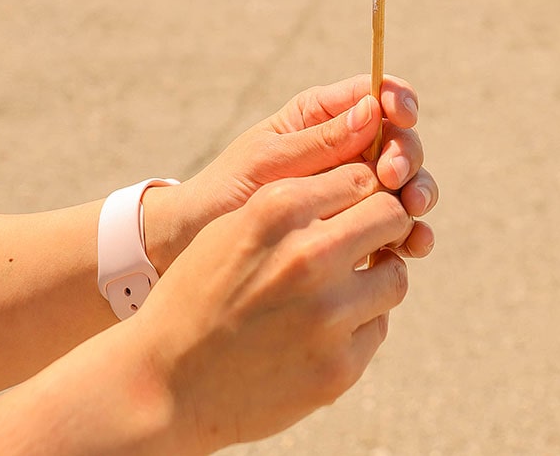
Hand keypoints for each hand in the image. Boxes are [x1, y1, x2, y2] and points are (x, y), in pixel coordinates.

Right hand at [139, 163, 412, 453]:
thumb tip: (363, 183)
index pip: (361, 177)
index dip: (363, 191)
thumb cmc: (200, 293)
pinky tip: (323, 330)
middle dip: (384, 225)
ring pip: (394, 276)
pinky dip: (360, 325)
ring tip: (342, 289)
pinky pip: (377, 328)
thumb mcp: (235, 226)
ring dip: (376, 278)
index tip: (357, 206)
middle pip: (391, 216)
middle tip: (368, 241)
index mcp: (279, 210)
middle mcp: (308, 255)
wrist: (165, 383)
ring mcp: (328, 316)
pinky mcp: (339, 368)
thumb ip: (296, 201)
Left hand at [147, 78, 436, 270]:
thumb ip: (321, 141)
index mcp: (322, 116)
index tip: (403, 116)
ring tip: (413, 209)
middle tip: (395, 176)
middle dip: (407, 154)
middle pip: (399, 139)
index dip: (398, 101)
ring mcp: (355, 189)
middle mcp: (347, 148)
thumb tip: (374, 110)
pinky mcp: (357, 229)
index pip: (375, 95)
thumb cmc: (228, 190)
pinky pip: (395, 225)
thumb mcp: (270, 161)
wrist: (199, 245)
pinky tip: (415, 245)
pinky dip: (412, 231)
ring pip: (406, 182)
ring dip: (418, 192)